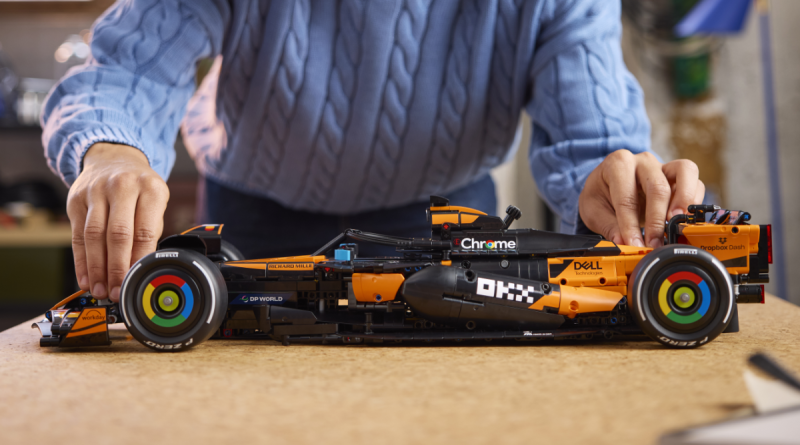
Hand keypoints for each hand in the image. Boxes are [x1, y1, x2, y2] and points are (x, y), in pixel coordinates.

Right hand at [67, 143, 168, 301]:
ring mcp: (95, 192)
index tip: (137, 281)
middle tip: (117, 292)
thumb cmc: (139, 187)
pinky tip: (85, 278)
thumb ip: (150, 231)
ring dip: (96, 268)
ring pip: (93, 236)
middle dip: (116, 268)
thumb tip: (142, 269)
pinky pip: (76, 235)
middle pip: (117, 234)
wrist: (112, 158)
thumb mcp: (155, 201)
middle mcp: (122, 187)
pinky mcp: (75, 200)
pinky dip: (81, 260)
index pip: (144, 230)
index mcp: (150, 189)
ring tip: (100, 290)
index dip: (139, 260)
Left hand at [578, 150, 704, 247]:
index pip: (626, 196)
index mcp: (618, 164)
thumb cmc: (601, 195)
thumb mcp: (594, 210)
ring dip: (685, 201)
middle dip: (657, 220)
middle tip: (654, 243)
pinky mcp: (679, 176)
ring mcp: (664, 165)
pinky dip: (694, 201)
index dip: (630, 224)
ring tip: (678, 224)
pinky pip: (696, 182)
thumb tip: (623, 244)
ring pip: (686, 172)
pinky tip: (685, 220)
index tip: (634, 244)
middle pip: (658, 186)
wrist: (608, 184)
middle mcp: (643, 161)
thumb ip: (609, 226)